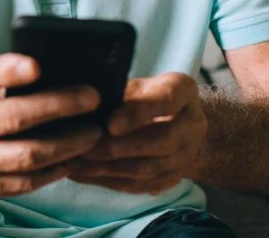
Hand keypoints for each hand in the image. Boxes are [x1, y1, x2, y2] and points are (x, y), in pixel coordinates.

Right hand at [0, 53, 102, 199]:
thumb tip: (40, 73)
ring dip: (67, 144)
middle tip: (92, 97)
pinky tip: (71, 158)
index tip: (37, 63)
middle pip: (15, 119)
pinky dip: (52, 171)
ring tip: (93, 131)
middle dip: (60, 107)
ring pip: (27, 157)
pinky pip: (23, 183)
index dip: (8, 70)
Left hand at [66, 73, 206, 193]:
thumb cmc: (149, 95)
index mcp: (184, 91)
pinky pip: (140, 185)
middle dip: (119, 147)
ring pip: (149, 169)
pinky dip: (108, 181)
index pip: (166, 101)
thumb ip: (120, 92)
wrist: (181, 122)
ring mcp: (186, 155)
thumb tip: (84, 105)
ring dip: (109, 168)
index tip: (110, 124)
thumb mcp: (139, 83)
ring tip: (75, 164)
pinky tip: (81, 175)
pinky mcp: (172, 178)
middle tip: (84, 148)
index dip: (138, 114)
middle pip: (161, 141)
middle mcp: (193, 125)